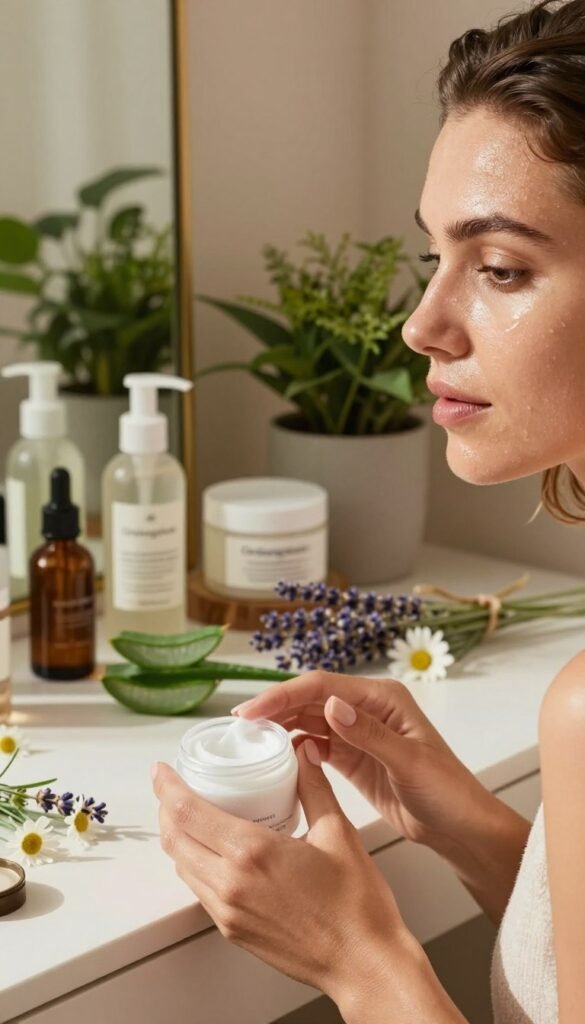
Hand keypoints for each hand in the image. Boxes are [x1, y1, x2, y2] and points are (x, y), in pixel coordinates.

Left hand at [151, 740, 415, 1002]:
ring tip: (191, 814)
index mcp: (253, 853)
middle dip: (166, 808)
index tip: (162, 770)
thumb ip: (314, 786)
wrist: (362, 963)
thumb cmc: (356, 906)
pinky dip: (194, 863)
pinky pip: (199, 889)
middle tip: (174, 787)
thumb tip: (303, 751)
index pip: (187, 813)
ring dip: (177, 837)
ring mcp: (229, 911)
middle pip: (174, 839)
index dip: (167, 787)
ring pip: (182, 866)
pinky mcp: (233, 930)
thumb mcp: (338, 832)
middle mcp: (231, 883)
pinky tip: (213, 850)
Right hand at [232, 670, 489, 852]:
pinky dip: (295, 748)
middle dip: (275, 708)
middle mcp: (367, 709)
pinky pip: (316, 745)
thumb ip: (369, 734)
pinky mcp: (353, 758)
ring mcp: (358, 733)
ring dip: (281, 727)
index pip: (323, 686)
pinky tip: (279, 757)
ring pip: (309, 721)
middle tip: (240, 725)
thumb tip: (331, 705)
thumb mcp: (409, 763)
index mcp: (382, 698)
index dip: (284, 695)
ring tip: (250, 740)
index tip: (253, 710)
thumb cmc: (448, 792)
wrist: (462, 829)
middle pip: (311, 700)